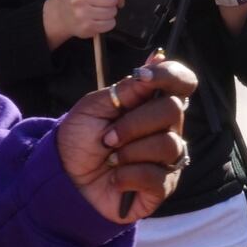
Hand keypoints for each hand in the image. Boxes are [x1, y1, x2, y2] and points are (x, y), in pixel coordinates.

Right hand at [42, 0, 123, 47]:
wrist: (60, 15)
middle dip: (114, 2)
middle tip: (108, 3)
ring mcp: (82, 13)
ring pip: (112, 12)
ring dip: (111, 12)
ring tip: (101, 11)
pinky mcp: (86, 27)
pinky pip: (110, 24)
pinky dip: (108, 22)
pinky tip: (100, 20)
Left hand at [57, 55, 197, 222]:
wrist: (65, 177)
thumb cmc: (81, 138)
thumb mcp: (94, 107)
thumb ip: (126, 89)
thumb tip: (155, 60)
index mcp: (151, 104)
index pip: (182, 82)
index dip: (171, 74)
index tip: (144, 77)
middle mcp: (166, 128)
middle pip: (173, 110)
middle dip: (134, 123)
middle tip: (107, 136)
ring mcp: (168, 158)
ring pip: (169, 144)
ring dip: (130, 151)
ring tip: (110, 158)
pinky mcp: (163, 187)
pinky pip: (158, 177)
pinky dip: (128, 175)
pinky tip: (115, 177)